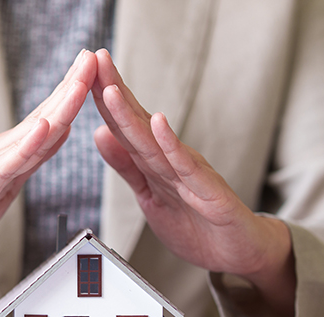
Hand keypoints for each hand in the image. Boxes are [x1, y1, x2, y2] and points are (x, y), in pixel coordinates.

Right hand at [0, 50, 97, 312]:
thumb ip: (30, 160)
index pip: (48, 119)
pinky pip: (2, 168)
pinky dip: (24, 148)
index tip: (95, 66)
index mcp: (9, 155)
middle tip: (92, 57)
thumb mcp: (4, 186)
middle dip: (70, 87)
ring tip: (78, 82)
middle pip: (43, 118)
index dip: (72, 93)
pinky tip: (41, 129)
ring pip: (29, 136)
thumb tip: (58, 131)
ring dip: (56, 107)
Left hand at [92, 49, 294, 316]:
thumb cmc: (198, 223)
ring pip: (154, 141)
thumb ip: (127, 167)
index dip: (103, 100)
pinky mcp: (209, 191)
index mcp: (155, 162)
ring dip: (132, 113)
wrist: (240, 251)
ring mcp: (191, 173)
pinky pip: (186, 166)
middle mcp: (171, 160)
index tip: (83, 72)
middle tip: (95, 59)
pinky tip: (158, 123)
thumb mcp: (150, 196)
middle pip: (136, 123)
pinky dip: (171, 144)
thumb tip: (100, 134)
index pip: (124, 126)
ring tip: (112, 87)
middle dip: (114, 91)